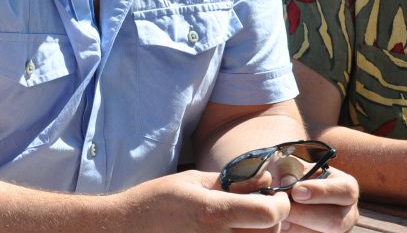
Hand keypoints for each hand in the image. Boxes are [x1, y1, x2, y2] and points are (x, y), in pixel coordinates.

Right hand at [118, 170, 289, 231]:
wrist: (126, 229)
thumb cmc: (157, 201)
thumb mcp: (193, 181)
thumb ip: (231, 182)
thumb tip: (264, 179)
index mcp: (213, 213)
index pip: (270, 214)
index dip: (280, 203)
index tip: (275, 195)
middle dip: (272, 219)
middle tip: (258, 207)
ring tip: (241, 220)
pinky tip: (228, 232)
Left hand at [282, 167, 358, 232]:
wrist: (282, 194)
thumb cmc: (290, 174)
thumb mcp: (288, 164)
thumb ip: (288, 169)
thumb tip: (288, 182)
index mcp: (347, 187)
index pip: (346, 191)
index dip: (321, 192)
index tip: (296, 192)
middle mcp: (348, 213)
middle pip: (336, 222)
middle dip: (305, 215)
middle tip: (284, 208)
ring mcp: (339, 232)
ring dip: (296, 227)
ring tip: (280, 215)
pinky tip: (283, 224)